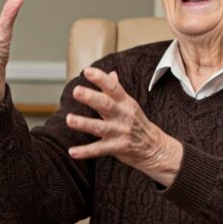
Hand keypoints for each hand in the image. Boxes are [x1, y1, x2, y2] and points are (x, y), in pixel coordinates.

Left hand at [66, 67, 182, 184]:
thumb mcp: (129, 104)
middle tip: (76, 90)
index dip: (101, 79)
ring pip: (100, 127)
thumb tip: (111, 73)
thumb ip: (116, 90)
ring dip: (84, 123)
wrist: (154, 147)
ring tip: (68, 119)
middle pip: (106, 104)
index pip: (113, 87)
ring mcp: (120, 131)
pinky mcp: (118, 147)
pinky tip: (72, 152)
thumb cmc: (136, 122)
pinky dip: (86, 151)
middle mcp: (122, 115)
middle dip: (91, 97)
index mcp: (124, 102)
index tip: (88, 71)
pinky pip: (99, 149)